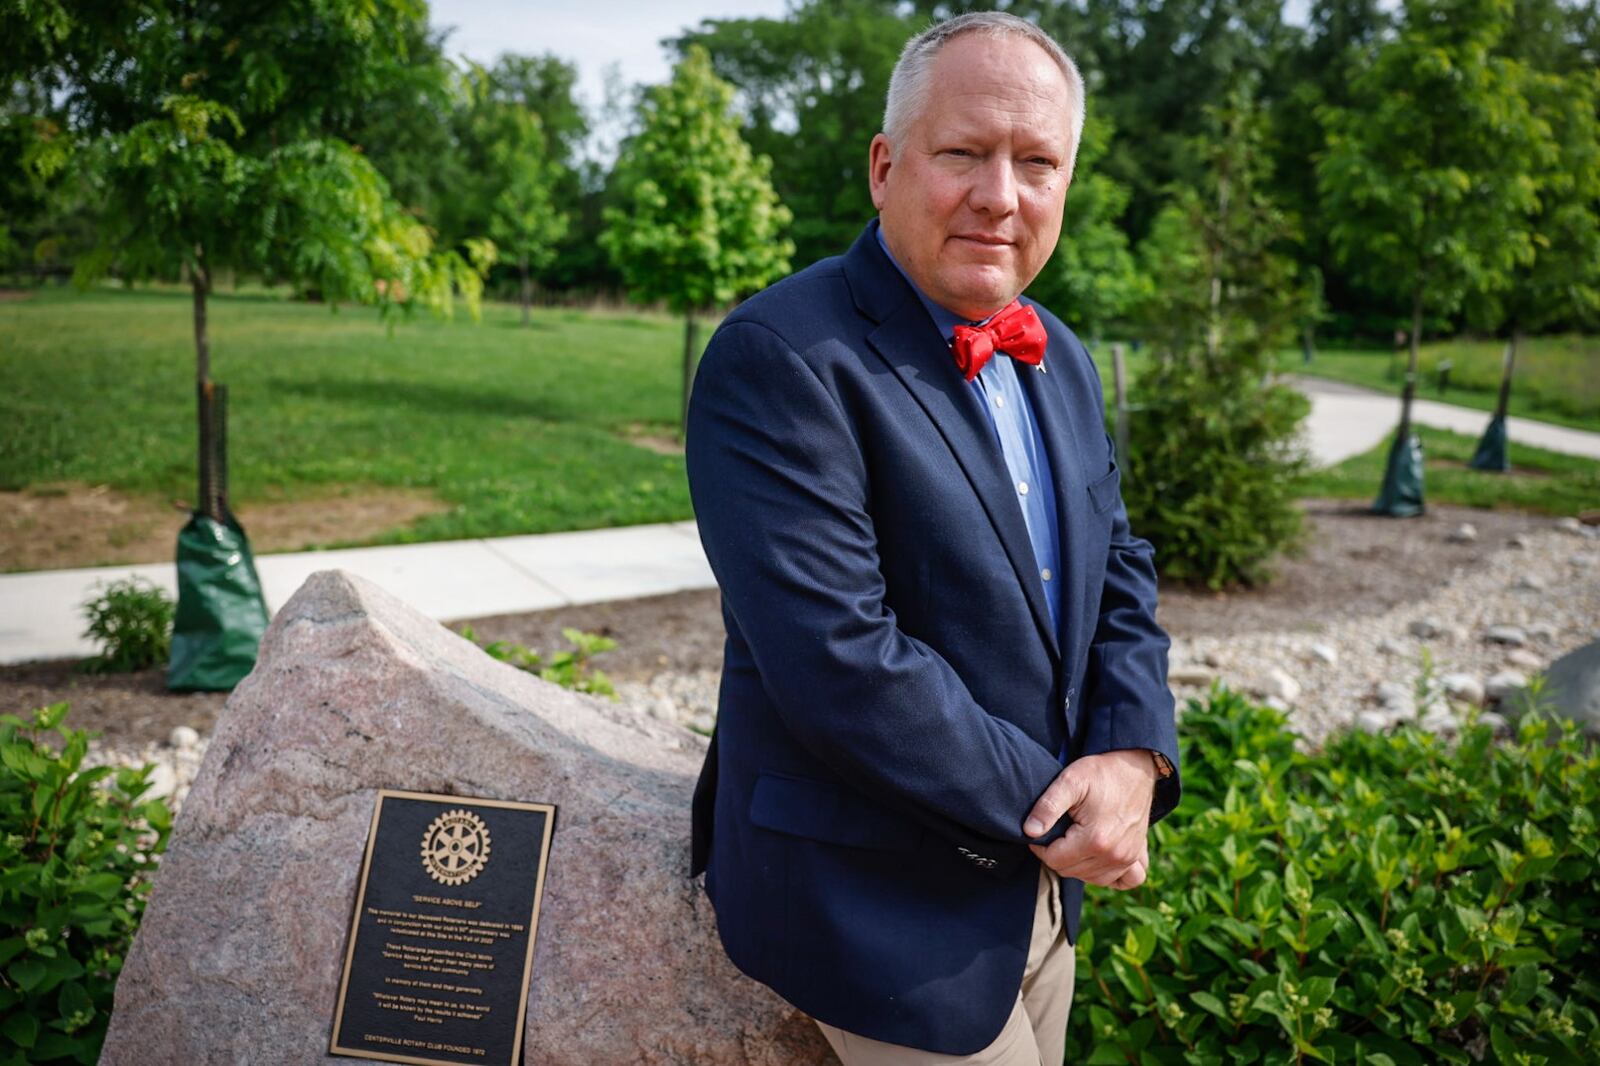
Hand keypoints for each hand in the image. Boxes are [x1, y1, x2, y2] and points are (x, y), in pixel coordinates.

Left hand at [1023, 750, 1155, 889]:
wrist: (1134, 767)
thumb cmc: (1101, 773)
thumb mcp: (1069, 780)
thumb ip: (1047, 807)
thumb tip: (1030, 831)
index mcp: (1095, 840)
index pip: (1054, 860)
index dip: (1041, 846)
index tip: (1041, 829)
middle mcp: (1114, 855)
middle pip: (1071, 871)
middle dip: (1057, 854)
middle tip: (1057, 831)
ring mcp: (1127, 858)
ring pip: (1092, 879)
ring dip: (1078, 865)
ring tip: (1074, 841)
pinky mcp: (1136, 855)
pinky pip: (1125, 880)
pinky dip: (1111, 875)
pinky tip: (1099, 858)